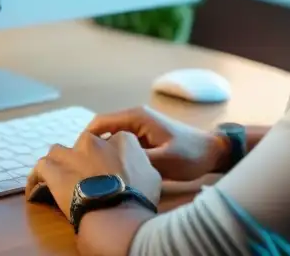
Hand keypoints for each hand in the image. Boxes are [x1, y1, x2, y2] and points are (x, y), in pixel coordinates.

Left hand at [25, 131, 161, 217]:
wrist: (116, 212)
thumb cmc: (137, 197)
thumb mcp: (152, 175)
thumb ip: (141, 164)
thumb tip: (137, 166)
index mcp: (120, 139)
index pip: (111, 141)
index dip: (108, 157)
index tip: (107, 171)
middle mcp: (93, 141)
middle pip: (83, 145)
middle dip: (82, 158)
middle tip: (84, 179)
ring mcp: (72, 154)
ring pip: (58, 152)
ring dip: (59, 164)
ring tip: (60, 179)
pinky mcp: (54, 169)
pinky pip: (40, 169)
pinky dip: (37, 178)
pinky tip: (36, 189)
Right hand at [86, 106, 227, 181]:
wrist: (212, 152)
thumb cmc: (190, 155)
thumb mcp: (163, 161)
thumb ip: (136, 161)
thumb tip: (110, 165)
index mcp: (136, 117)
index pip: (99, 123)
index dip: (85, 139)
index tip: (77, 159)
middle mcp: (134, 118)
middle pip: (102, 130)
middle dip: (91, 148)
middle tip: (84, 170)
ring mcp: (138, 127)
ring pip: (111, 139)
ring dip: (103, 153)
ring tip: (94, 173)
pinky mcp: (143, 137)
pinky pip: (121, 144)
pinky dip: (114, 156)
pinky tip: (113, 172)